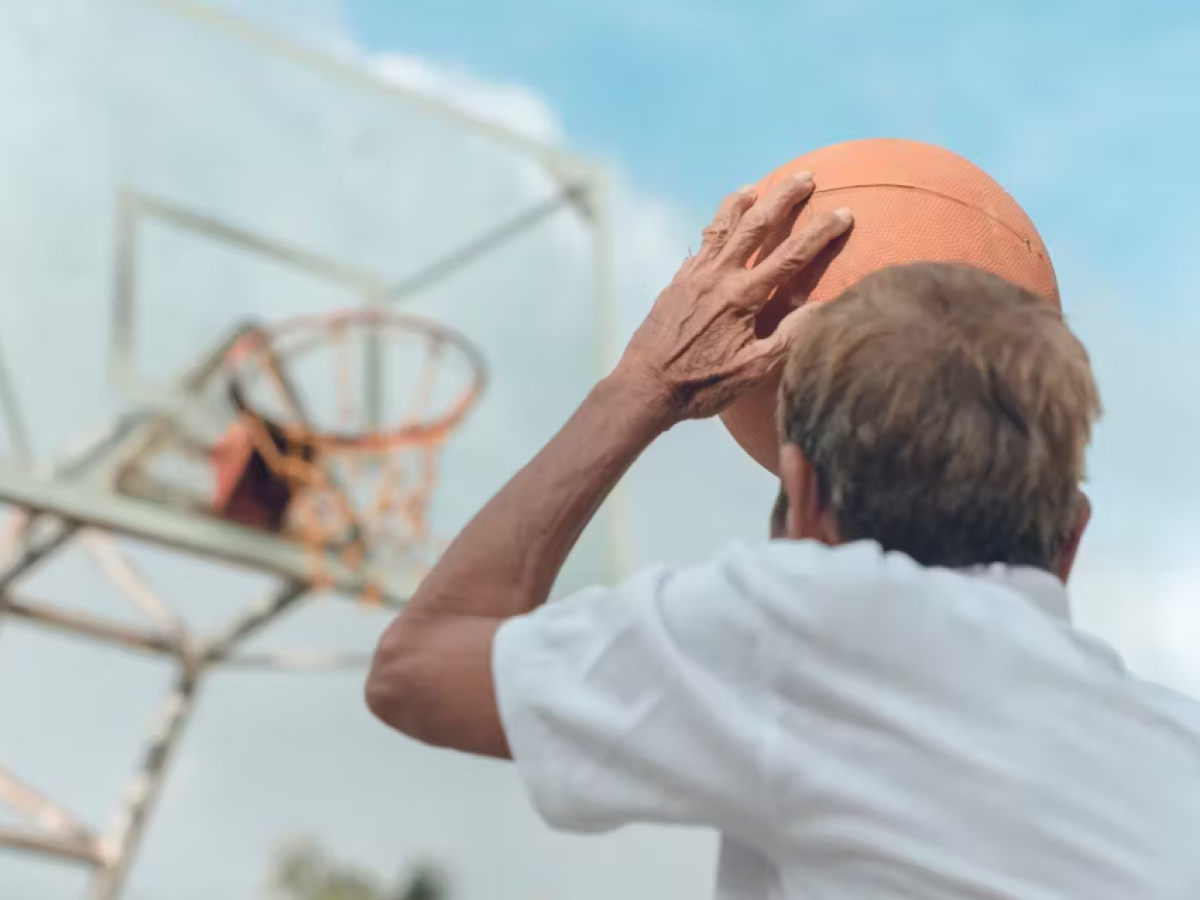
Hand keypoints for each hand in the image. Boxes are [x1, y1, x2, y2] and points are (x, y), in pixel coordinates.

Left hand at [617, 173, 851, 420]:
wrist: (645, 386)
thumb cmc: (702, 385)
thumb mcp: (753, 370)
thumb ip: (789, 337)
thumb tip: (823, 308)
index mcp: (742, 296)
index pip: (791, 255)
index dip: (820, 232)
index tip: (844, 213)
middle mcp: (718, 276)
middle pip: (756, 224)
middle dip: (783, 197)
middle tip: (805, 176)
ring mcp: (694, 276)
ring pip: (721, 227)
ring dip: (740, 203)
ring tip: (754, 186)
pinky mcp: (676, 283)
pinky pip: (700, 247)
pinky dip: (714, 230)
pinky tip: (718, 230)